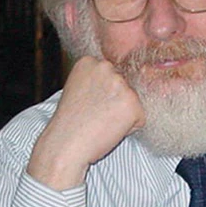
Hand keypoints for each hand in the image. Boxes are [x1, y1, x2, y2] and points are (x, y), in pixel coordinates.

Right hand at [28, 56, 145, 189]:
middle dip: (115, 102)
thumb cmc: (70, 123)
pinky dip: (129, 128)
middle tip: (94, 115)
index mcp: (90, 61)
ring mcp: (120, 84)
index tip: (88, 104)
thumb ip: (98, 81)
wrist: (64, 145)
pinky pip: (140, 118)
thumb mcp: (79, 90)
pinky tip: (109, 129)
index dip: (103, 94)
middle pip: (125, 86)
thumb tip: (128, 78)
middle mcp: (106, 67)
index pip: (112, 74)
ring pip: (134, 101)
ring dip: (123, 115)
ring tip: (101, 122)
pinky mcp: (132, 103)